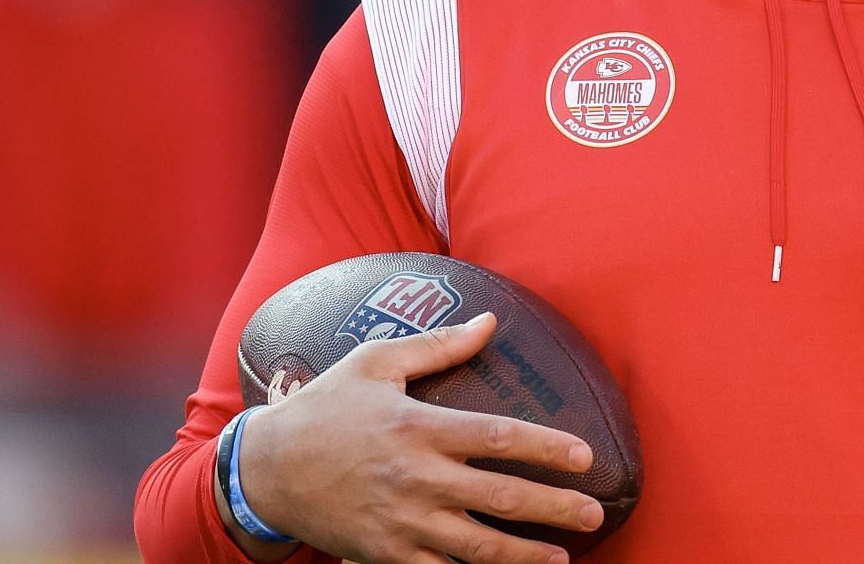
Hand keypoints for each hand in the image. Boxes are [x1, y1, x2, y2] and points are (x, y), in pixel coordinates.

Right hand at [231, 311, 603, 563]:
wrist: (267, 469)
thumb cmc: (325, 408)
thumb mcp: (375, 363)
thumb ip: (437, 346)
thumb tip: (489, 322)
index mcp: (419, 427)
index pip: (499, 438)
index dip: (548, 448)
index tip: (585, 456)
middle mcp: (416, 478)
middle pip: (501, 497)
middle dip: (555, 508)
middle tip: (595, 514)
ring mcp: (403, 523)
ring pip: (478, 547)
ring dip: (525, 556)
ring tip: (562, 558)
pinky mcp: (386, 555)